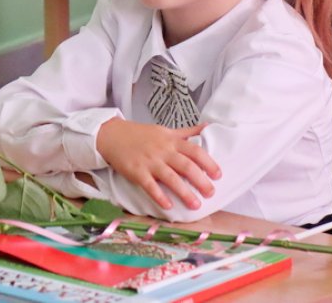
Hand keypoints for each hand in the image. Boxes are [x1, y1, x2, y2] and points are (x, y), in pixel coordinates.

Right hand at [96, 118, 220, 210]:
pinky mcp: (136, 172)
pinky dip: (160, 196)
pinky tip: (169, 206)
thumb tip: (207, 126)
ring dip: (184, 192)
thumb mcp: (165, 130)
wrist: (112, 135)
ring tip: (196, 205)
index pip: (195, 151)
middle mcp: (163, 151)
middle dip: (201, 181)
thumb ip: (186, 132)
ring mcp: (149, 162)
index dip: (208, 163)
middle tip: (211, 193)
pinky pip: (150, 186)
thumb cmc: (141, 134)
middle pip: (186, 166)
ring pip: (170, 178)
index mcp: (172, 141)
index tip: (218, 175)